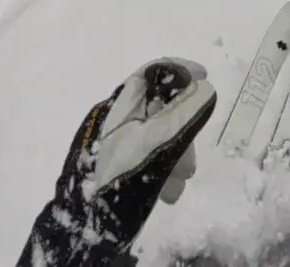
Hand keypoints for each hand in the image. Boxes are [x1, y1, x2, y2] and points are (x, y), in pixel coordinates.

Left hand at [29, 58, 216, 263]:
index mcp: (120, 105)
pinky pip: (147, 156)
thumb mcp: (154, 145)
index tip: (205, 76)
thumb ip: (182, 116)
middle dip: (183, 131)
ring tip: (179, 184)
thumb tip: (206, 88)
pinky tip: (168, 192)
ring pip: (156, 137)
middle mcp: (116, 118)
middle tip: (191, 162)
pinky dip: (162, 169)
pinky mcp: (116, 161)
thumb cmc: (118, 175)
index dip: (179, 70)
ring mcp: (115, 141)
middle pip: (160, 109)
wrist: (83, 219)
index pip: (151, 72)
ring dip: (175, 156)